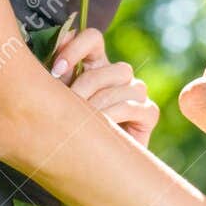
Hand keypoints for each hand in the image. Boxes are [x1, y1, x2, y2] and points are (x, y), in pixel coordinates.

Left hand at [51, 27, 158, 148]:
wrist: (89, 167)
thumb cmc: (68, 131)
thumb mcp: (57, 100)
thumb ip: (56, 74)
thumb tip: (57, 44)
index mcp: (95, 65)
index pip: (93, 38)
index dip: (75, 47)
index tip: (56, 71)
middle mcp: (118, 76)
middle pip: (110, 66)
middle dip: (85, 85)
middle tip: (67, 106)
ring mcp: (136, 93)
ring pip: (124, 83)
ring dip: (99, 103)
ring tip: (82, 122)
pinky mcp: (148, 113)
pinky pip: (134, 105)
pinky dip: (115, 115)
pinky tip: (101, 128)